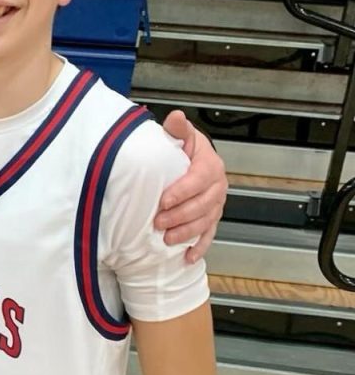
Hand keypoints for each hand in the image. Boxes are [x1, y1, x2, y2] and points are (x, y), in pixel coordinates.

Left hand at [155, 111, 226, 262]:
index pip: (197, 180)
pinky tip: (188, 257)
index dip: (181, 192)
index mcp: (209, 165)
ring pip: (205, 222)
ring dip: (187, 233)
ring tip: (167, 240)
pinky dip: (200, 247)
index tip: (163, 201)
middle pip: (203, 205)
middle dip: (180, 216)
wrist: (192, 159)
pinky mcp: (212, 217)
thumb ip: (177, 129)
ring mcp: (216, 203)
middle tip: (158, 222)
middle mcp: (217, 185)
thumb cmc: (183, 148)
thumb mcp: (180, 135)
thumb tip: (175, 117)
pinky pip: (209, 234)